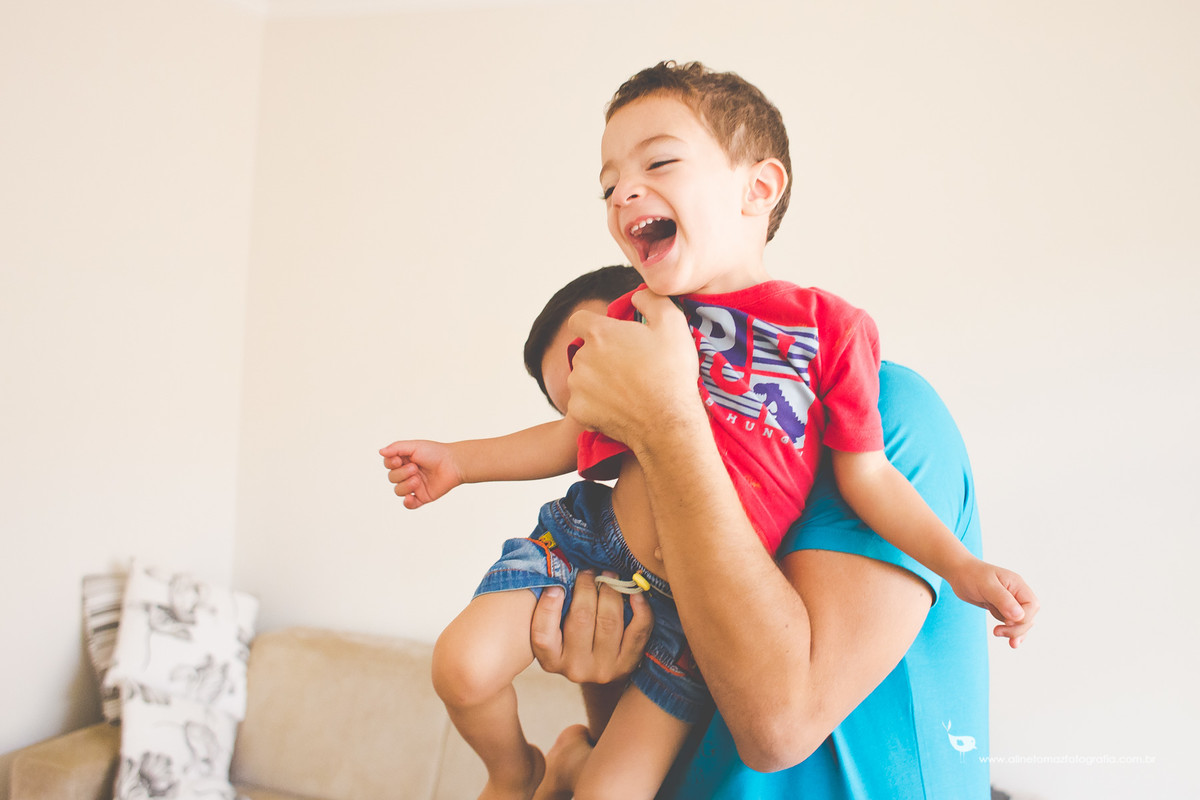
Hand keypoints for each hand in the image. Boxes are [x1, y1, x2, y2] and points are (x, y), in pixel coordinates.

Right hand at [379, 439, 463, 508]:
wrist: (453, 464)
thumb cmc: (435, 453)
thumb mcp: (414, 446)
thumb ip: (396, 448)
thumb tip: (380, 452)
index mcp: (404, 460)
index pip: (388, 464)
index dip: (391, 464)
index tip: (399, 460)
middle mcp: (407, 473)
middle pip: (392, 478)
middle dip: (401, 473)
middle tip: (415, 468)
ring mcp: (414, 486)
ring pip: (398, 491)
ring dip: (406, 485)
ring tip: (418, 479)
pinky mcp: (422, 497)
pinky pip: (409, 504)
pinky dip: (407, 503)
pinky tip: (410, 497)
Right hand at [530, 570, 652, 684]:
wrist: (599, 675)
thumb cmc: (570, 640)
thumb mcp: (554, 631)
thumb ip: (550, 608)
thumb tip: (556, 575)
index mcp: (551, 660)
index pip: (543, 634)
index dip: (548, 606)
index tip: (556, 585)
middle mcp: (576, 668)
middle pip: (581, 619)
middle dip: (587, 588)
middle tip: (590, 571)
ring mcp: (604, 668)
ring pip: (609, 622)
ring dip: (611, 592)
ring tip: (609, 575)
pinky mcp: (628, 664)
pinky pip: (638, 632)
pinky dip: (640, 609)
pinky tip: (635, 593)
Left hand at [565, 289, 704, 451]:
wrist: (668, 423)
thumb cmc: (671, 372)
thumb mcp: (672, 323)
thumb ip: (651, 299)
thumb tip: (637, 296)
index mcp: (599, 333)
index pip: (579, 319)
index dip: (594, 324)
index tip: (611, 335)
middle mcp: (582, 358)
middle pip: (585, 351)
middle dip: (602, 355)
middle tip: (630, 367)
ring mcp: (577, 387)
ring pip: (583, 377)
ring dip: (598, 381)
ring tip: (627, 390)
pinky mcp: (578, 412)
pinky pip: (583, 403)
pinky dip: (597, 405)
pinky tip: (619, 408)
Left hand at [947, 559, 1039, 647]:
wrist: (959, 573)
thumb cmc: (971, 575)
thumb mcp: (986, 585)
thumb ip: (1002, 600)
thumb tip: (1019, 616)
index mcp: (1018, 585)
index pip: (1032, 606)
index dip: (1023, 618)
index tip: (1006, 621)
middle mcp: (1017, 594)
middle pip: (1029, 617)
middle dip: (1016, 629)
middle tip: (997, 631)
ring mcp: (1010, 602)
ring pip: (1021, 623)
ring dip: (1013, 632)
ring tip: (997, 633)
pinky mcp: (1002, 608)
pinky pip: (1012, 623)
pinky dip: (1010, 632)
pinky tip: (1008, 640)